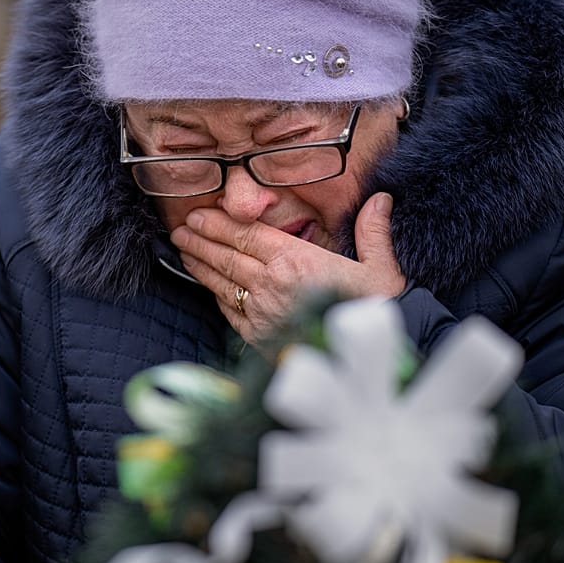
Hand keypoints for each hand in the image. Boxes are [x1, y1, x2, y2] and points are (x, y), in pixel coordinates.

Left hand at [171, 193, 406, 344]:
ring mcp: (261, 313)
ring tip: (184, 251)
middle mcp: (272, 284)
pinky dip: (215, 295)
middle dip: (200, 240)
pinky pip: (228, 311)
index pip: (247, 235)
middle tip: (181, 229)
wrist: (370, 363)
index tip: (199, 214)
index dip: (219, 224)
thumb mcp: (382, 269)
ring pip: (221, 282)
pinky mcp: (258, 338)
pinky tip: (208, 287)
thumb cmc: (378, 313)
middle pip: (227, 256)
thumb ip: (373, 232)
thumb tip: (381, 199)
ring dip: (200, 265)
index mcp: (297, 261)